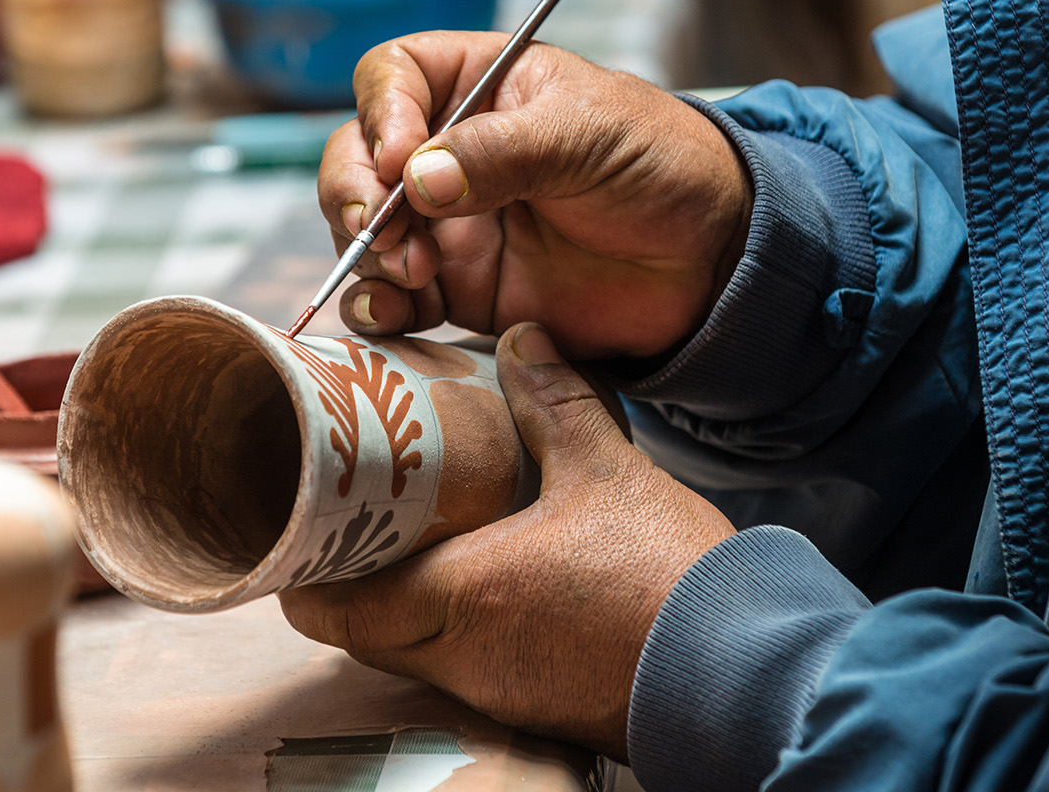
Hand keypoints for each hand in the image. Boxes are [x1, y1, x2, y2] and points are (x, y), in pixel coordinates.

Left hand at [278, 323, 735, 759]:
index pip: (334, 611)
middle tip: (356, 527)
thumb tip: (522, 338)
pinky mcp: (535, 709)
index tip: (302, 533)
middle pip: (361, 638)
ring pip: (409, 656)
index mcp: (460, 598)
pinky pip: (463, 671)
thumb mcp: (606, 471)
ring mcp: (497, 692)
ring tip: (413, 544)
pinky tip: (483, 585)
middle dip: (348, 586)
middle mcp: (462, 658)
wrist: (745, 670)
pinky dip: (453, 630)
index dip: (304, 577)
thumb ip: (555, 402)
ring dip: (400, 608)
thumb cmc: (668, 577)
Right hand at [319, 32, 751, 359]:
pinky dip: (377, 310)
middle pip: (357, 159)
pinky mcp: (460, 289)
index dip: (381, 114)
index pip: (394, 77)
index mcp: (479, 88)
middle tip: (380, 228)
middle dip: (353, 193)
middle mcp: (449, 154)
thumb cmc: (660, 166)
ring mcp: (448, 225)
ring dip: (367, 254)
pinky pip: (395, 301)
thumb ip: (502, 152)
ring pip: (364, 232)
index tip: (400, 158)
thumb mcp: (588, 135)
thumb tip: (415, 178)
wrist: (709, 261)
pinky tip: (391, 315)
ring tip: (413, 272)